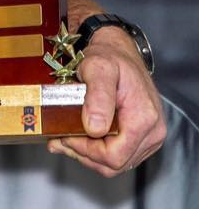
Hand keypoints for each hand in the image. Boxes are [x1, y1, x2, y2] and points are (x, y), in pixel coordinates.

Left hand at [48, 26, 165, 175]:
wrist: (118, 48)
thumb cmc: (109, 55)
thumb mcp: (98, 68)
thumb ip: (97, 96)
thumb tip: (94, 128)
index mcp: (143, 118)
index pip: (114, 155)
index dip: (86, 151)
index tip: (65, 136)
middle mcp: (152, 131)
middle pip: (115, 163)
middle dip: (84, 154)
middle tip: (58, 138)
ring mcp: (149, 135)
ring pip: (116, 162)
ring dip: (88, 154)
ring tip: (64, 138)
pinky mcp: (142, 135)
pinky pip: (119, 152)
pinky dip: (97, 149)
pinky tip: (78, 137)